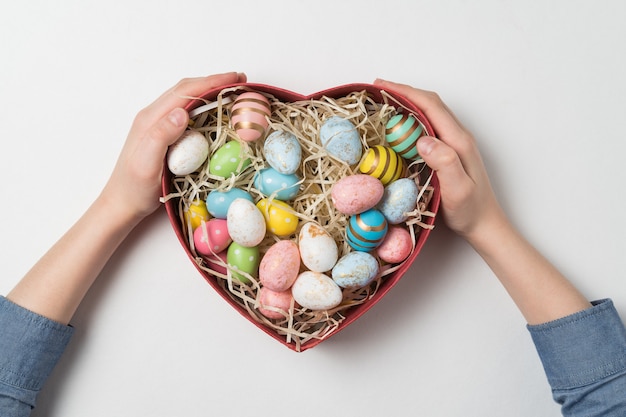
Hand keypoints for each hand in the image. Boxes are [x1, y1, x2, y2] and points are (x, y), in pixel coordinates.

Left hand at [100, 72, 246, 224]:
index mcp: (151, 119)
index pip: (185, 92)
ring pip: (186, 99)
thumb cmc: (135, 188)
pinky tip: (216, 111)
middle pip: (186, 90)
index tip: (235, 79)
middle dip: (214, 82)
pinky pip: (186, 112)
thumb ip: (161, 136)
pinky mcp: (163, 134)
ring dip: (210, 91)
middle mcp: (154, 117)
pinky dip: (205, 106)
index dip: (212, 82)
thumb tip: (182, 113)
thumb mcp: (147, 164)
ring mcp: (158, 125)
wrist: (122, 204)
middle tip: (240, 81)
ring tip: (233, 92)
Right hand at [374, 79, 506, 242]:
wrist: (486, 225)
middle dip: (403, 92)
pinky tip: (398, 126)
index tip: (381, 87)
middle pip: (430, 103)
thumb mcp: (458, 190)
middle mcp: (457, 137)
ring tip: (383, 102)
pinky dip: (410, 118)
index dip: (405, 92)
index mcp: (458, 141)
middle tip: (376, 90)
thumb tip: (422, 140)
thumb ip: (445, 162)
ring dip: (407, 102)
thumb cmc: (470, 211)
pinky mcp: (449, 152)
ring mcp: (454, 143)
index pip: (430, 106)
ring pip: (429, 112)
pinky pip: (428, 126)